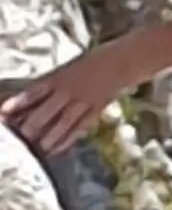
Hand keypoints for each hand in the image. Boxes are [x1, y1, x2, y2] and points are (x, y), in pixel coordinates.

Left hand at [2, 36, 136, 158]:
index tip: (4, 112)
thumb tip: (28, 100)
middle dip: (32, 124)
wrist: (122, 60)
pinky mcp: (95, 110)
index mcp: (61, 77)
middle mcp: (70, 90)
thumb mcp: (69, 68)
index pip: (35, 91)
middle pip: (47, 110)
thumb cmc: (92, 62)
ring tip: (38, 147)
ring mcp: (83, 101)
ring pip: (63, 122)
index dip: (19, 103)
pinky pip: (79, 127)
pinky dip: (67, 139)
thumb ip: (51, 84)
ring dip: (49, 135)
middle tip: (20, 136)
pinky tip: (57, 149)